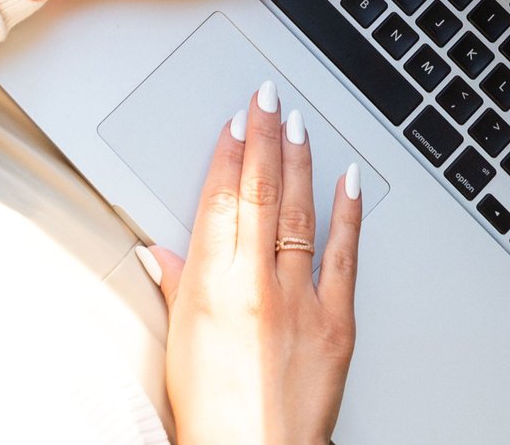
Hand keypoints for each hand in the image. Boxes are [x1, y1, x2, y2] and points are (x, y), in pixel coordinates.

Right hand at [143, 81, 360, 444]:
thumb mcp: (179, 344)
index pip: (220, 198)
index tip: (234, 121)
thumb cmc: (214, 414)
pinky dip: (348, 214)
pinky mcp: (337, 323)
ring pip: (300, 212)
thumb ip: (176, 287)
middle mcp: (256, 284)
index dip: (228, 152)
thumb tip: (160, 250)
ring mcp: (301, 300)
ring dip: (299, 161)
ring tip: (298, 123)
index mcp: (212, 286)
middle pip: (260, 192)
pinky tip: (349, 181)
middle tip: (267, 96)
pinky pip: (344, 256)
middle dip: (264, 137)